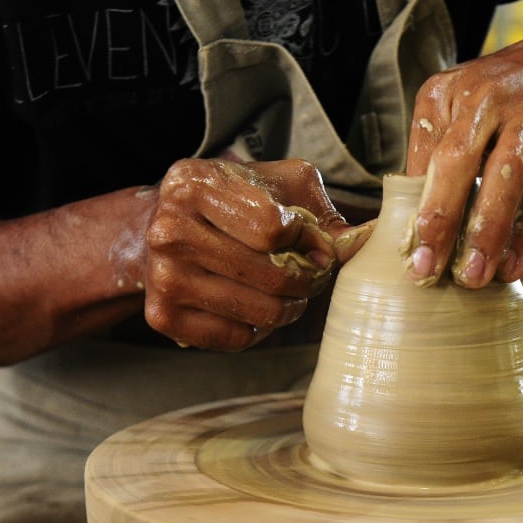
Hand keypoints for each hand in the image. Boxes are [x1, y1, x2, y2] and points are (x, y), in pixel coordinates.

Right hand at [144, 158, 369, 349]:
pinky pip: (235, 338)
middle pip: (270, 276)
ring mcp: (163, 277)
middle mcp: (170, 231)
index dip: (307, 240)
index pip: (272, 228)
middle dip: (306, 279)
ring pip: (258, 311)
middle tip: (312, 275)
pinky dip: (259, 329)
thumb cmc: (230, 201)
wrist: (160, 229)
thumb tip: (361, 241)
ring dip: (289, 307)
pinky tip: (258, 308)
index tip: (314, 242)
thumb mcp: (276, 184)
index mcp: (195, 186)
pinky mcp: (163, 316)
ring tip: (291, 293)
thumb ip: (320, 210)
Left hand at [405, 23, 522, 287]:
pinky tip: (513, 264)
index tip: (407, 254)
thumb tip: (413, 223)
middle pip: (456, 162)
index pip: (422, 157)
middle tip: (426, 269)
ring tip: (473, 276)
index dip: (412, 209)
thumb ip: (437, 153)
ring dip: (487, 233)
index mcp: (446, 94)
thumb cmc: (506, 98)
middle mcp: (485, 100)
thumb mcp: (461, 108)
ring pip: (505, 179)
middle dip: (440, 220)